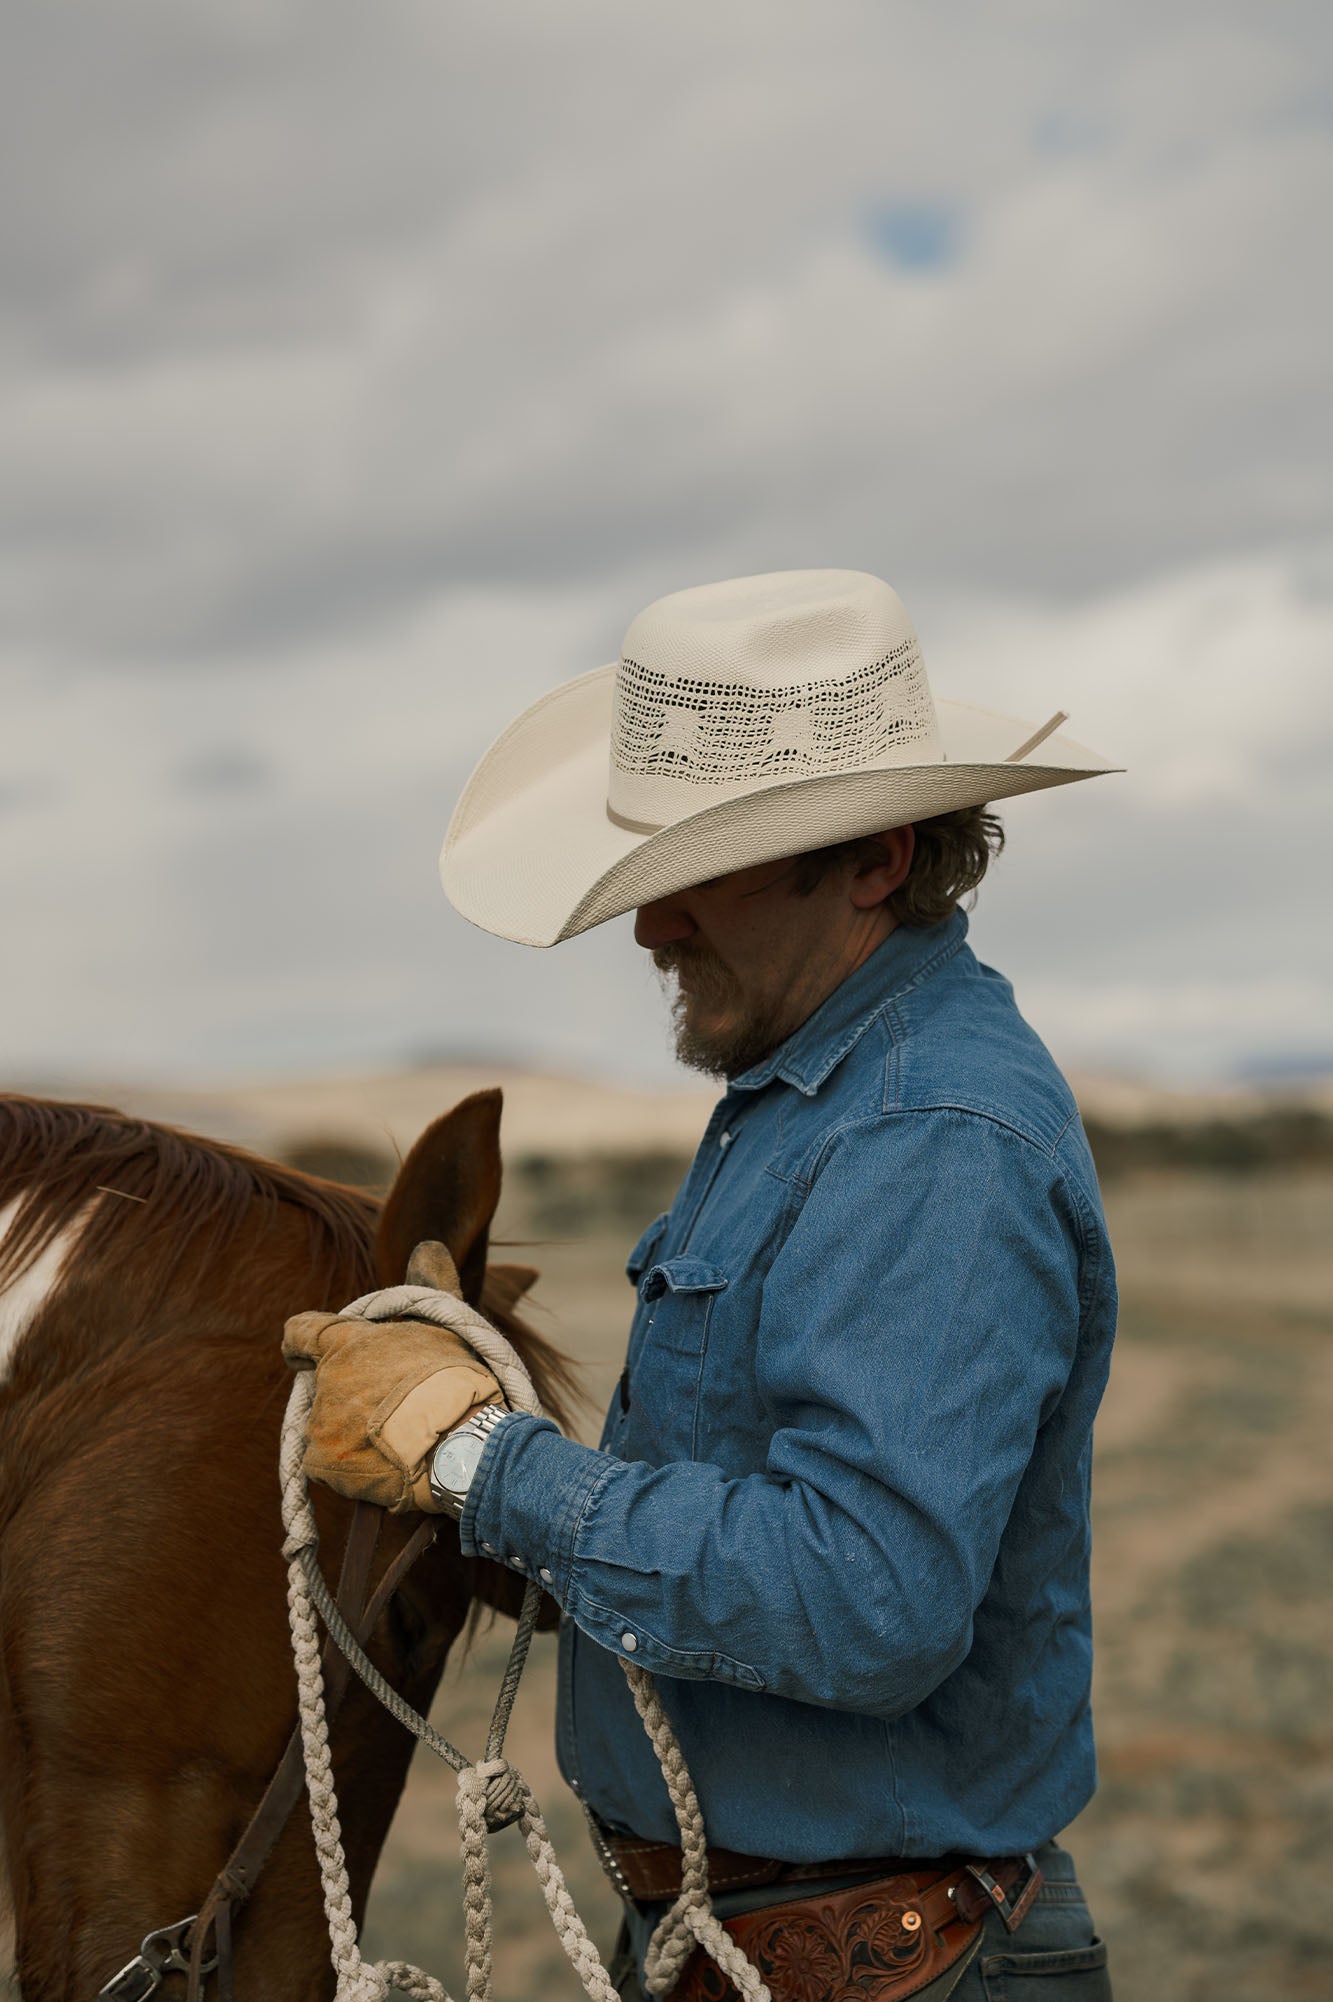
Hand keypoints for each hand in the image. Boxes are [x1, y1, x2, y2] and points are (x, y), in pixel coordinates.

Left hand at [284, 1306, 504, 1513]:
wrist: (458, 1444)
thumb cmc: (454, 1381)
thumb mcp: (446, 1324)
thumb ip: (431, 1284)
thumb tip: (429, 1246)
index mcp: (347, 1343)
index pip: (302, 1332)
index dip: (301, 1344)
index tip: (302, 1355)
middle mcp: (327, 1381)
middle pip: (326, 1389)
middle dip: (350, 1398)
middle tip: (391, 1408)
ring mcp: (322, 1425)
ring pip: (329, 1429)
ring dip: (354, 1434)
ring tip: (397, 1440)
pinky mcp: (323, 1464)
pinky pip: (330, 1466)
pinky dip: (353, 1469)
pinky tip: (386, 1464)